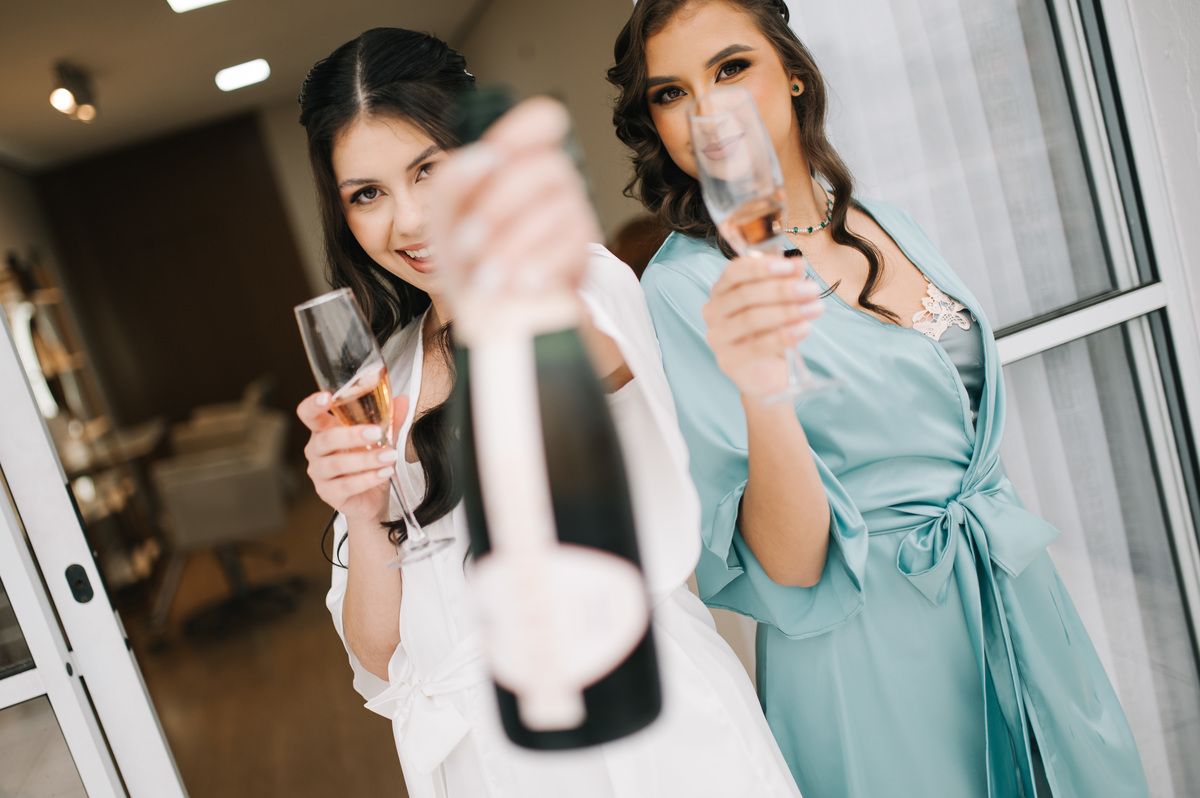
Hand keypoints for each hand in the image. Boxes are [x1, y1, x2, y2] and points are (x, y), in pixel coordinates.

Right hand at [297, 392, 409, 524]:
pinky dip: (368, 478)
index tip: (327, 397)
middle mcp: (316, 450)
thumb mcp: (380, 439)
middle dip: (353, 435)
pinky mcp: (328, 493)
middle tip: (377, 433)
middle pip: (327, 439)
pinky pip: (346, 485)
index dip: (313, 405)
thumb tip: (403, 400)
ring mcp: (319, 473)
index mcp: (324, 430)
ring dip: (366, 459)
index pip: (309, 414)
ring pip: (337, 464)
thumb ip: (389, 420)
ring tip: (390, 456)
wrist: (371, 498)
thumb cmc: (368, 463)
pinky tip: (384, 473)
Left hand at [433, 98, 599, 318]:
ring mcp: (574, 216)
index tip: (492, 157)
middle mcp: (553, 183)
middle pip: (547, 166)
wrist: (489, 316)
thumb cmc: (468, 260)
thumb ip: (454, 180)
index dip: (523, 130)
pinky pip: (574, 244)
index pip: (544, 120)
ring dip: (512, 244)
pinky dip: (538, 265)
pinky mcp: (585, 253)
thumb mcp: (443, 219)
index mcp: (517, 165)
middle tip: (468, 243)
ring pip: (561, 206)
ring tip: (486, 275)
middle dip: (499, 207)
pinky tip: (518, 283)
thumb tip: (486, 157)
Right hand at [702, 254, 823, 398]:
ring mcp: (717, 338)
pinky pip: (757, 346)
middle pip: (745, 295)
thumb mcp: (781, 303)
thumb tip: (798, 263)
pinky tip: (804, 328)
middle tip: (811, 290)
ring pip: (751, 319)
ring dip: (788, 311)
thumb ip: (786, 282)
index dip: (762, 267)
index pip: (734, 272)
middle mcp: (713, 313)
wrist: (767, 373)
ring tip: (815, 308)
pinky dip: (784, 336)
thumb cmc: (769, 332)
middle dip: (782, 290)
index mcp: (721, 292)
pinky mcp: (729, 361)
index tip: (792, 266)